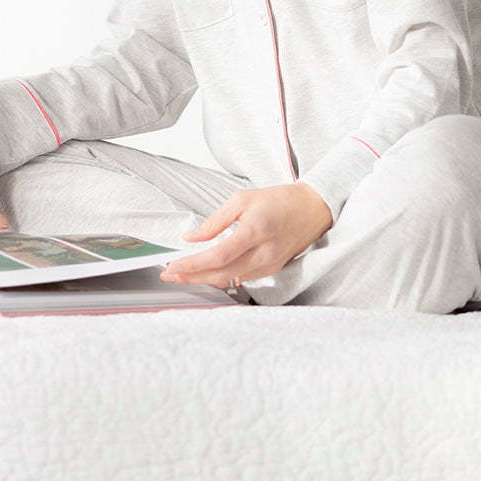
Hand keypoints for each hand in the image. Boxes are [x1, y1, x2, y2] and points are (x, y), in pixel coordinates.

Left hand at [159, 183, 332, 288]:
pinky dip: (219, 278)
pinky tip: (204, 274)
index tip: (173, 265)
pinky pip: (240, 279)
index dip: (193, 264)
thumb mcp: (242, 199)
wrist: (312, 210)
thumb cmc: (278, 200)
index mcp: (255, 231)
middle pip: (221, 274)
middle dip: (192, 277)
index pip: (218, 256)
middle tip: (169, 275)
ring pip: (229, 280)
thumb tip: (191, 237)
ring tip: (181, 274)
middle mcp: (263, 254)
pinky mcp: (271, 271)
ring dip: (203, 279)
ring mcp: (269, 266)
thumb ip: (215, 221)